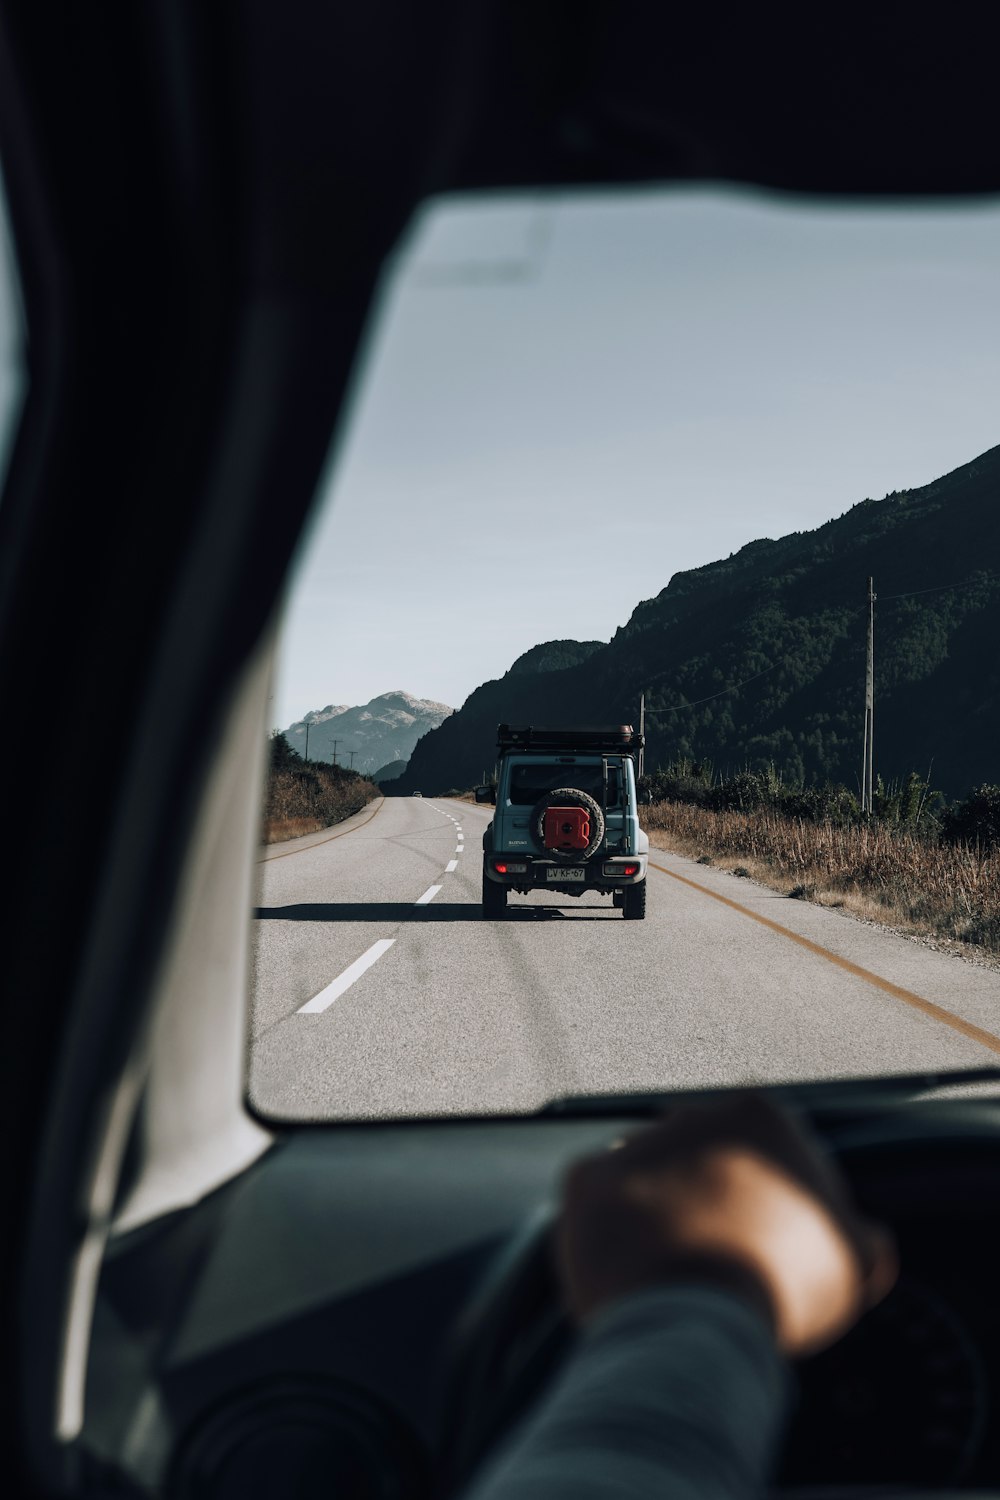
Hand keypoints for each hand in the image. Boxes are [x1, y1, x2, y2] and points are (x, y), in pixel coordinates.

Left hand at [555, 1093, 896, 1356]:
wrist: (694, 1314)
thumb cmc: (782, 1281)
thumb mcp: (854, 1262)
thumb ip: (865, 1237)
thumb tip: (870, 1239)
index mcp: (760, 1116)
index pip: (770, 1148)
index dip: (776, 1198)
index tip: (777, 1241)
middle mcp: (691, 1112)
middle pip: (706, 1156)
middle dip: (715, 1196)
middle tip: (726, 1255)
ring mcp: (633, 1143)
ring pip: (651, 1175)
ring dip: (662, 1209)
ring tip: (678, 1269)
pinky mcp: (586, 1179)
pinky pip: (602, 1204)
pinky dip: (614, 1232)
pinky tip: (636, 1270)